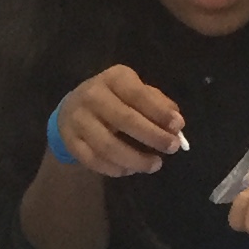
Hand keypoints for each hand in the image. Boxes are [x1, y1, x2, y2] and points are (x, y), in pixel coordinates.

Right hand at [51, 65, 185, 177]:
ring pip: (108, 146)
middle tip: (172, 148)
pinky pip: (94, 161)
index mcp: (113, 79)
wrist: (72, 109)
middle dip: (152, 136)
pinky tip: (131, 169)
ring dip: (136, 159)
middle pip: (125, 120)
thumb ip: (157, 104)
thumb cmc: (114, 100)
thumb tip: (176, 124)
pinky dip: (115, 169)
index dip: (159, 112)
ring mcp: (78, 120)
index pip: (138, 94)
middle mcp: (92, 95)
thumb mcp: (135, 92)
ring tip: (155, 164)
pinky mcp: (70, 142)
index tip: (177, 126)